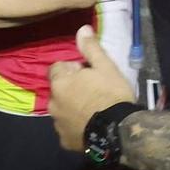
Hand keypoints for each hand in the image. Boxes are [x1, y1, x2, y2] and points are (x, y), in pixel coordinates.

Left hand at [47, 24, 137, 155]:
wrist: (117, 130)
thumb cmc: (111, 94)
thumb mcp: (106, 67)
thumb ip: (91, 48)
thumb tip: (82, 29)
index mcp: (60, 83)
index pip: (57, 68)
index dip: (72, 68)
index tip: (87, 73)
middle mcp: (52, 103)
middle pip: (59, 89)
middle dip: (71, 88)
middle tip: (93, 91)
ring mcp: (57, 124)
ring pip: (61, 109)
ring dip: (71, 106)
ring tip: (93, 110)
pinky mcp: (64, 140)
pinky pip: (66, 128)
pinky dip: (74, 125)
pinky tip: (90, 125)